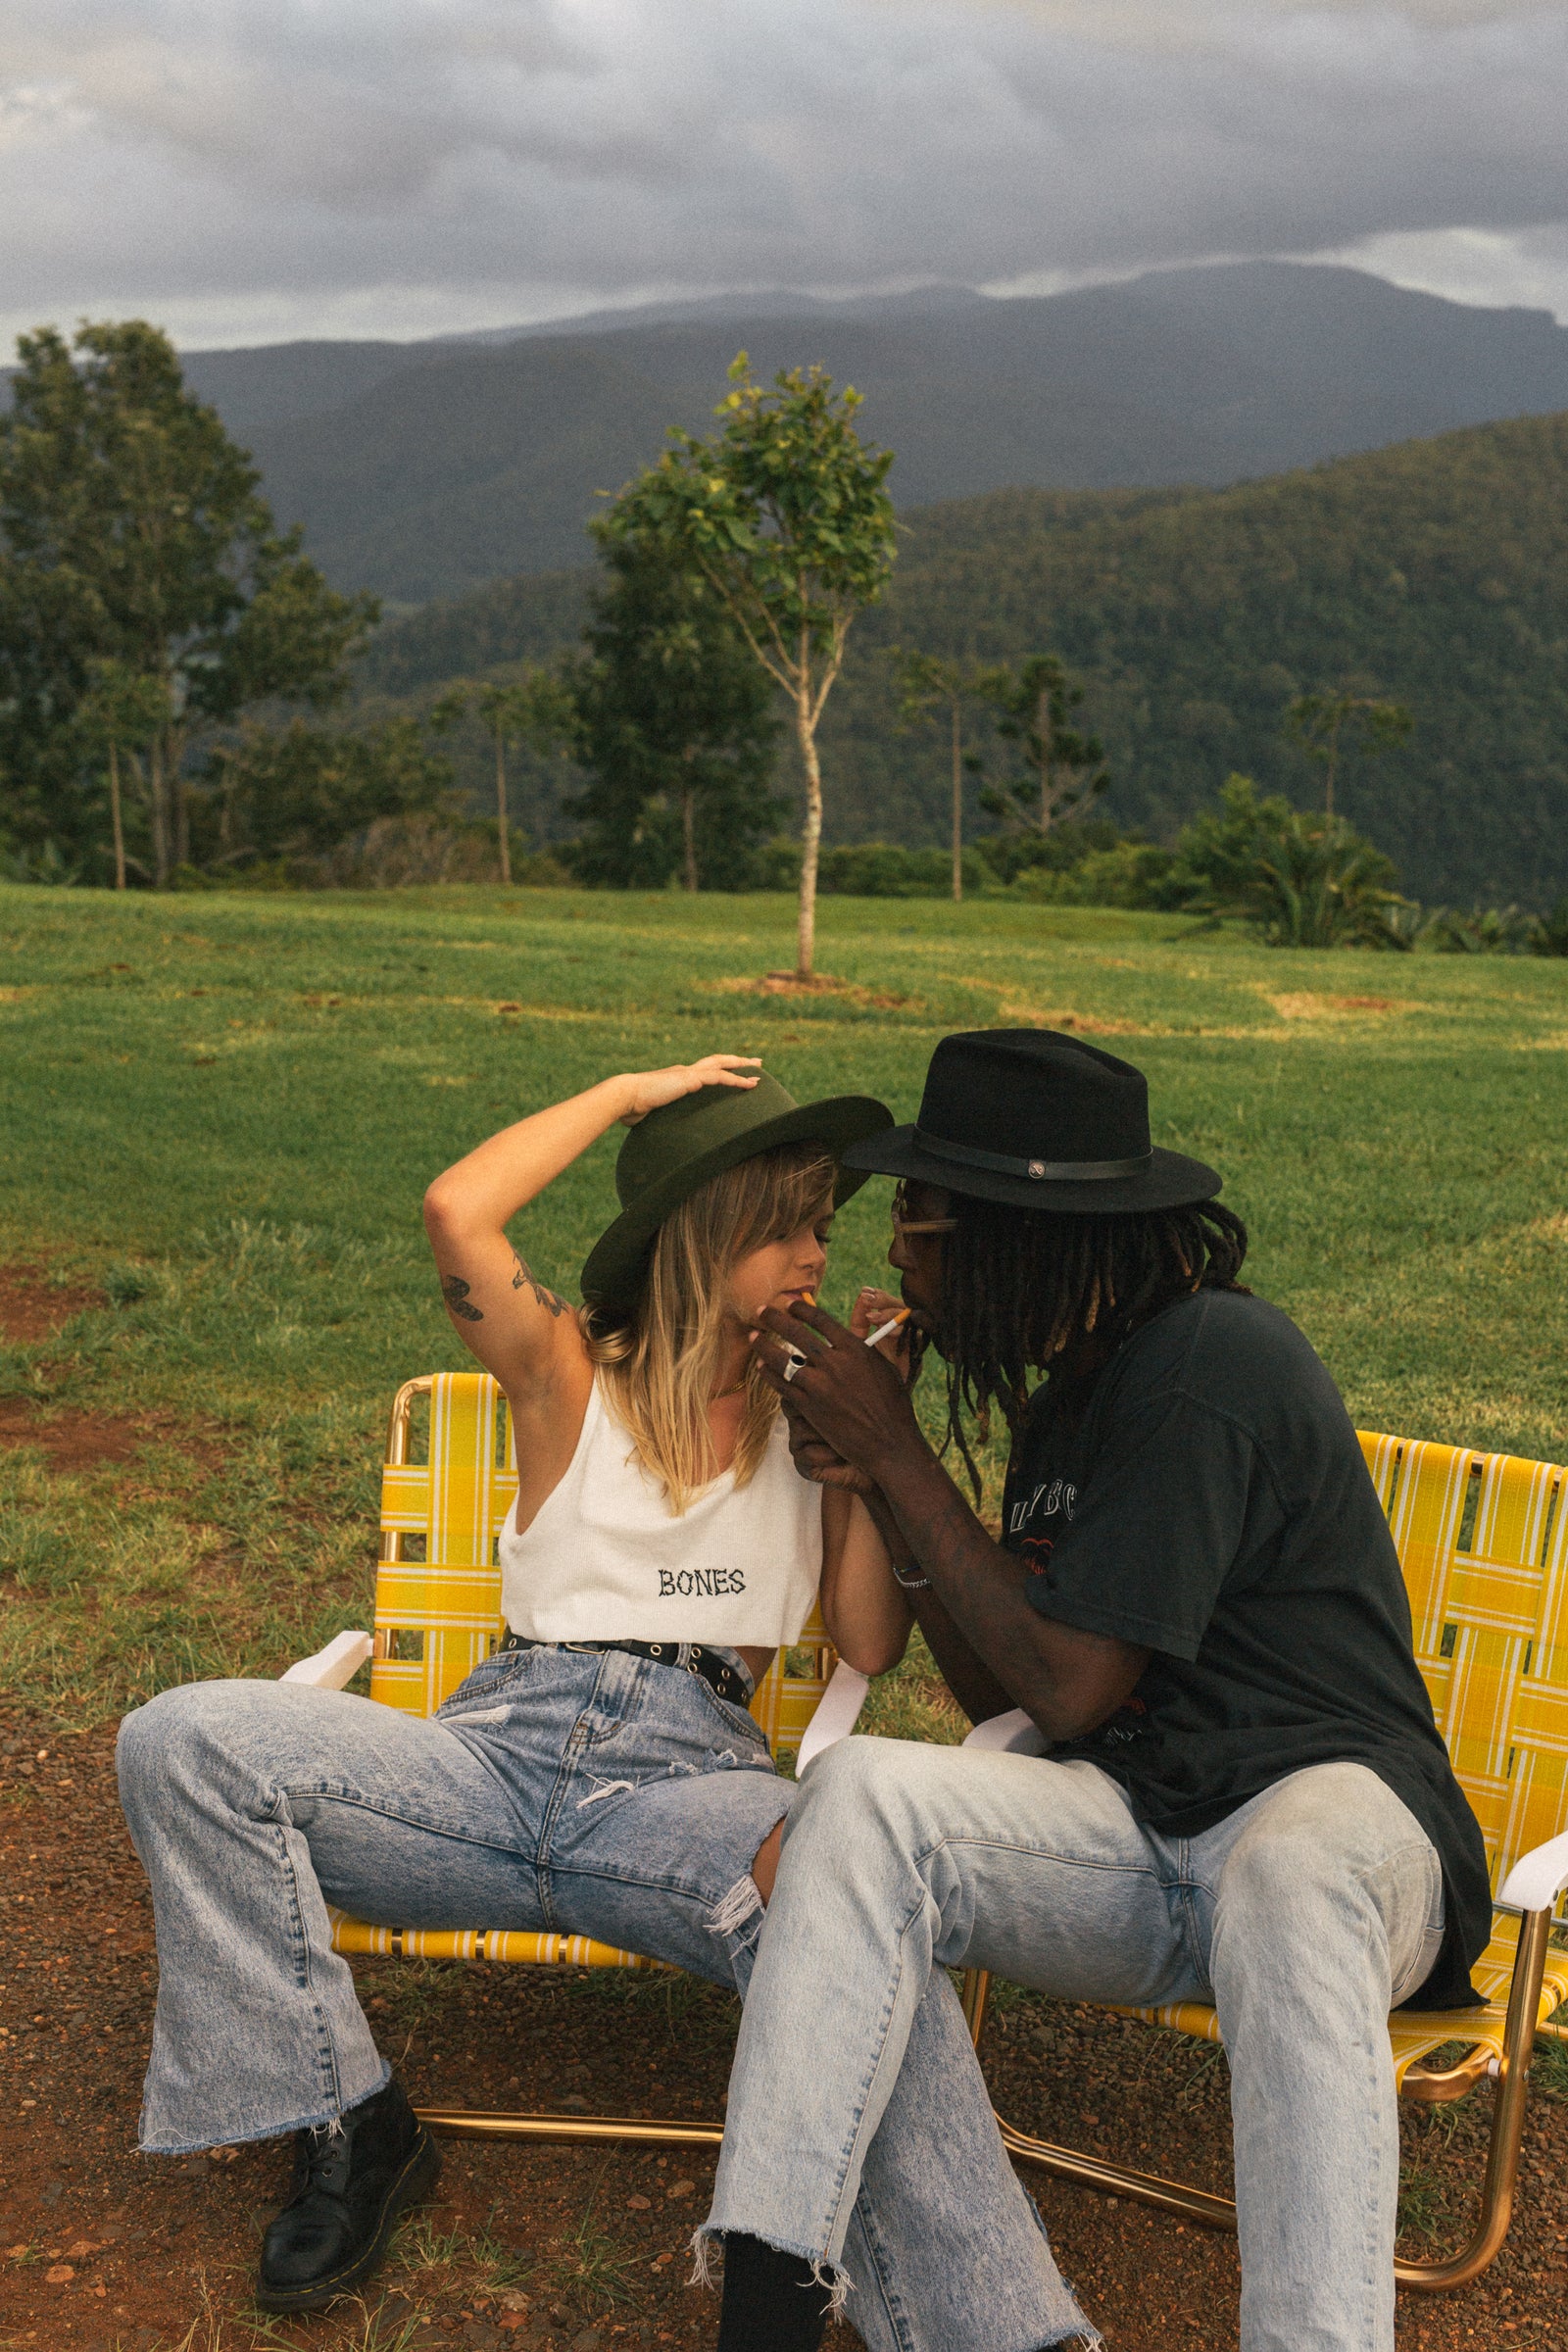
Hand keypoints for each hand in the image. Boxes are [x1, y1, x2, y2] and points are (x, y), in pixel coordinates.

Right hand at [619, 1055, 761, 1125]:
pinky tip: (750, 1085)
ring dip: (742, 1066)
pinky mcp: (691, 1079)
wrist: (624, 1097)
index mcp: (676, 1078)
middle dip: (736, 1061)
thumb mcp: (647, 1114)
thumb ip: (653, 1117)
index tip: (731, 1073)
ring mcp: (688, 1073)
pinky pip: (720, 1077)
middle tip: (755, 1063)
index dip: (718, 1071)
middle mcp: (684, 1072)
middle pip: (717, 1061)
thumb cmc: (630, 1109)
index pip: (702, 1071)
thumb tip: (644, 1128)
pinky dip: (737, 1080)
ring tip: (759, 1069)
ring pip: (722, 1064)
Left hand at [752, 1298, 922, 1480]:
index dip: (801, 1308)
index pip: (820, 1319)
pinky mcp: (810, 1407)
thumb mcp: (886, 1367)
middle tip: (761, 1310)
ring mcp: (820, 1386)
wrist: (887, 1442)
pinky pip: (783, 1386)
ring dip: (764, 1345)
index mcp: (855, 1349)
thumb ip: (865, 1348)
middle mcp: (835, 1363)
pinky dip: (770, 1374)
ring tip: (753, 1336)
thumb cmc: (892, 1405)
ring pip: (783, 1359)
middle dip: (774, 1318)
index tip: (790, 1304)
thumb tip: (854, 1333)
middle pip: (796, 1333)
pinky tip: (763, 1367)